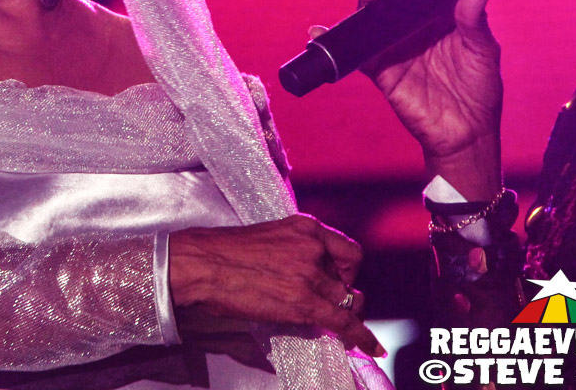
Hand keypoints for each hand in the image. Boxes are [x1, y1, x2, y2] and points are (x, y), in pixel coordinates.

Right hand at [168, 214, 382, 356]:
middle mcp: (314, 248)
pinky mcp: (304, 301)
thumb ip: (293, 252)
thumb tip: (302, 277)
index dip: (346, 272)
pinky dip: (361, 336)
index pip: (347, 252)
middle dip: (340, 294)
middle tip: (324, 304)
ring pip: (345, 301)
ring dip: (340, 313)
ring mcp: (311, 274)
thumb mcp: (268, 238)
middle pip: (347, 279)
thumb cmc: (223, 252)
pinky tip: (371, 347)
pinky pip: (344, 322)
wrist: (203, 264)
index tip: (338, 281)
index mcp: (305, 228)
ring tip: (328, 321)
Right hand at [342, 0, 503, 197]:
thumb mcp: (482, 50)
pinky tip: (319, 30)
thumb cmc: (478, 90)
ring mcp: (395, 39)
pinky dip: (330, 36)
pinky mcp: (377, 63)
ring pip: (376, 6)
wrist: (463, 133)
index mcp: (445, 9)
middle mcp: (417, 18)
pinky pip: (352, 47)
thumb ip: (474, 16)